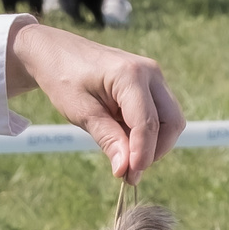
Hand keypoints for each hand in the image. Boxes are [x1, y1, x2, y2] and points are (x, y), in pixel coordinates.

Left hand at [7, 19, 182, 182]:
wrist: (57, 53)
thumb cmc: (64, 78)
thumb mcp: (81, 113)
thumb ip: (107, 139)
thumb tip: (126, 170)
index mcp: (130, 75)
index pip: (148, 123)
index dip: (142, 154)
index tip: (128, 176)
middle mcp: (150, 73)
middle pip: (171, 123)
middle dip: (155, 151)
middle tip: (128, 171)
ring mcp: (154, 77)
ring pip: (171, 121)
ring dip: (153, 143)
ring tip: (123, 154)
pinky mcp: (152, 85)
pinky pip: (161, 115)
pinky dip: (148, 134)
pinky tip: (124, 138)